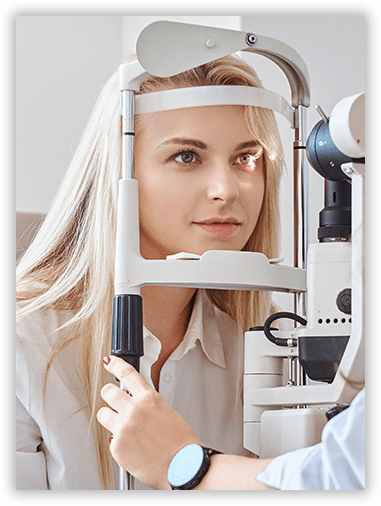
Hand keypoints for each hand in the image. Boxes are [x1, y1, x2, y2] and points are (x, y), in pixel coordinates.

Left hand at [97, 356, 202, 489]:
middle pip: (108, 391)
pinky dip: (119, 443)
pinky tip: (133, 448)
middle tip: (113, 400)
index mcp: (149, 398)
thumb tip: (136, 404)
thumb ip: (148, 404)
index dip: (115, 365)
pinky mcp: (117, 447)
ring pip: (103, 414)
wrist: (183, 467)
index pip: (127, 373)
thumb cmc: (181, 443)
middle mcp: (134, 410)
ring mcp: (123, 428)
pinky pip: (110, 439)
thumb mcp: (167, 412)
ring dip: (110, 418)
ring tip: (123, 428)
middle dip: (109, 394)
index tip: (109, 362)